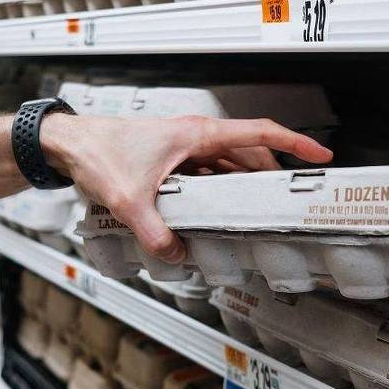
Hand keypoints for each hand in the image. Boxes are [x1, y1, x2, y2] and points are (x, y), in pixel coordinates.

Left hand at [41, 114, 332, 263]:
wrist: (69, 143)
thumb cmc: (98, 153)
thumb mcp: (130, 200)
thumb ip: (157, 234)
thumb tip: (180, 255)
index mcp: (197, 135)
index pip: (260, 133)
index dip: (295, 143)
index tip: (320, 155)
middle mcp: (195, 138)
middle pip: (249, 153)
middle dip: (272, 174)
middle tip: (289, 198)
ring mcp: (184, 148)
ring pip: (228, 165)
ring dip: (243, 184)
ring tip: (257, 210)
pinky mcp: (171, 159)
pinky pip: (206, 174)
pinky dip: (217, 190)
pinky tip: (214, 212)